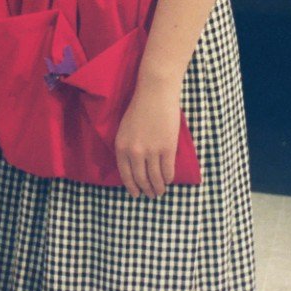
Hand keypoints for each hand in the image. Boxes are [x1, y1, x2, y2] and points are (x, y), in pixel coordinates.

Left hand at [113, 77, 180, 197]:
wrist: (155, 94)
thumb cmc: (139, 109)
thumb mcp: (125, 129)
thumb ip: (127, 146)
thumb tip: (134, 166)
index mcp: (121, 146)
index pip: (125, 174)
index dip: (131, 187)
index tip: (136, 194)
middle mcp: (134, 152)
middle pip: (140, 179)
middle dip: (146, 190)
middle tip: (150, 195)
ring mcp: (151, 151)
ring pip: (155, 178)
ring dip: (158, 188)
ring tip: (160, 192)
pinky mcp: (167, 149)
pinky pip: (168, 170)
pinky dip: (169, 178)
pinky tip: (169, 180)